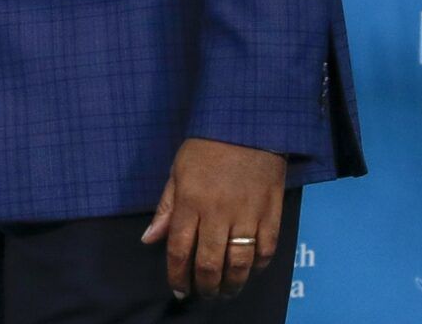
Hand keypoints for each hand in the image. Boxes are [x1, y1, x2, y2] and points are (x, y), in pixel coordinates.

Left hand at [141, 137, 286, 300]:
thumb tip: (150, 240)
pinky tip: (250, 272)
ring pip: (239, 264)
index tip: (178, 290)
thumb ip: (166, 208)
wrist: (247, 126)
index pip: (179, 250)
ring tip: (225, 293)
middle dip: (205, 287)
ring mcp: (247, 215)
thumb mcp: (177, 171)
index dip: (177, 275)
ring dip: (231, 285)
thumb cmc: (206, 147)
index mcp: (190, 202)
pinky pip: (266, 250)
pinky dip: (258, 267)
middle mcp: (217, 213)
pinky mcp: (271, 214)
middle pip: (210, 263)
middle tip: (204, 296)